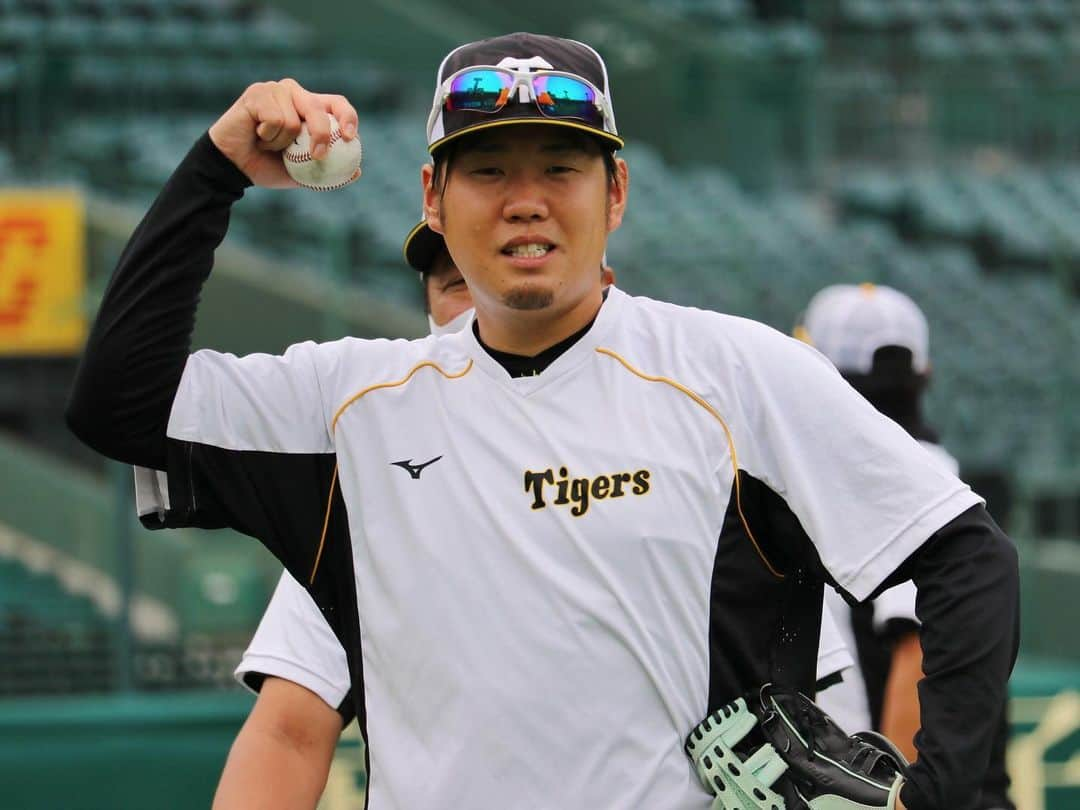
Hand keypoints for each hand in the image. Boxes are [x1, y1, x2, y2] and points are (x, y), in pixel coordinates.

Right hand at [208, 78, 358, 187]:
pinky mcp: (257, 92)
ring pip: (293, 119)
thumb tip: (356, 171)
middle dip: (321, 134)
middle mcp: (296, 93)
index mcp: (311, 108)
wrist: (235, 167)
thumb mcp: (303, 174)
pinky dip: (268, 136)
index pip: (337, 103)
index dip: (348, 117)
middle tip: (317, 155)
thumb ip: (327, 171)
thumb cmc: (269, 166)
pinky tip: (257, 135)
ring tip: (268, 143)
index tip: (350, 137)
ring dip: (282, 143)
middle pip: (318, 108)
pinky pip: (274, 118)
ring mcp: (276, 90)